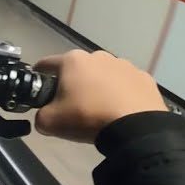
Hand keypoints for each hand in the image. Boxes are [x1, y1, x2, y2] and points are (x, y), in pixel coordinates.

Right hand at [33, 50, 166, 142]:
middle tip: (72, 106)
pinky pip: (126, 85)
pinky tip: (121, 111)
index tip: (40, 91)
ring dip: (98, 87)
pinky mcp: (144, 78)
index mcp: (73, 61)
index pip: (46, 64)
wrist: (135, 128)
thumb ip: (40, 115)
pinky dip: (121, 94)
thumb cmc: (87, 117)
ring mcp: (124, 65)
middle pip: (77, 69)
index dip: (39, 77)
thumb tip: (45, 114)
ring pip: (103, 75)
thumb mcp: (49, 122)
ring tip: (100, 110)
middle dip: (73, 84)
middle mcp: (98, 56)